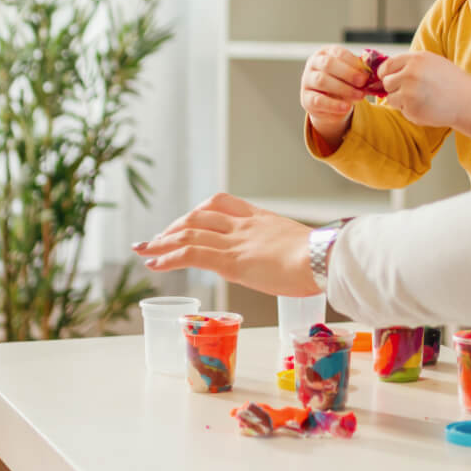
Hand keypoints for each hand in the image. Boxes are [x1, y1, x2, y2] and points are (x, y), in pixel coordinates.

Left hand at [133, 193, 318, 296]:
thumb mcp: (302, 248)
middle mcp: (244, 226)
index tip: (187, 222)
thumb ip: (291, 252)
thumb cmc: (323, 259)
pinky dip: (168, 256)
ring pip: (189, 232)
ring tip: (145, 250)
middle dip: (175, 225)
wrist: (324, 258)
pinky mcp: (230, 261)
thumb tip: (298, 267)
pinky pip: (191, 253)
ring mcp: (236, 242)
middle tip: (158, 238)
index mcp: (262, 219)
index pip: (223, 204)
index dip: (200, 211)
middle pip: (200, 215)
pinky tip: (153, 263)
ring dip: (162, 240)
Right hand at [300, 45, 369, 147]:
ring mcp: (307, 81)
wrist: (331, 105)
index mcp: (326, 53)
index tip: (366, 73)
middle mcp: (313, 64)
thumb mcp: (351, 75)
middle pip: (328, 64)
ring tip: (359, 96)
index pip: (338, 53)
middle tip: (362, 82)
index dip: (353, 62)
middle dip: (348, 73)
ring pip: (322, 81)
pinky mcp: (306, 98)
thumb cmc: (343, 84)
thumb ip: (359, 71)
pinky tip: (345, 107)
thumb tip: (372, 71)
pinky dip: (333, 104)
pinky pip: (318, 100)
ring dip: (343, 89)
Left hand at [379, 51, 470, 137]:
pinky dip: (409, 111)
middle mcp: (410, 73)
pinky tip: (425, 108)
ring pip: (390, 98)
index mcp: (416, 59)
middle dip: (395, 88)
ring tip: (420, 100)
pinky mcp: (411, 108)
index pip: (388, 65)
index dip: (386, 74)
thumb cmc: (452, 82)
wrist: (467, 101)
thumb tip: (386, 71)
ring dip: (401, 101)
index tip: (389, 79)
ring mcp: (409, 92)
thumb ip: (411, 64)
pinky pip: (401, 110)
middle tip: (411, 92)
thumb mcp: (432, 62)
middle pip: (386, 82)